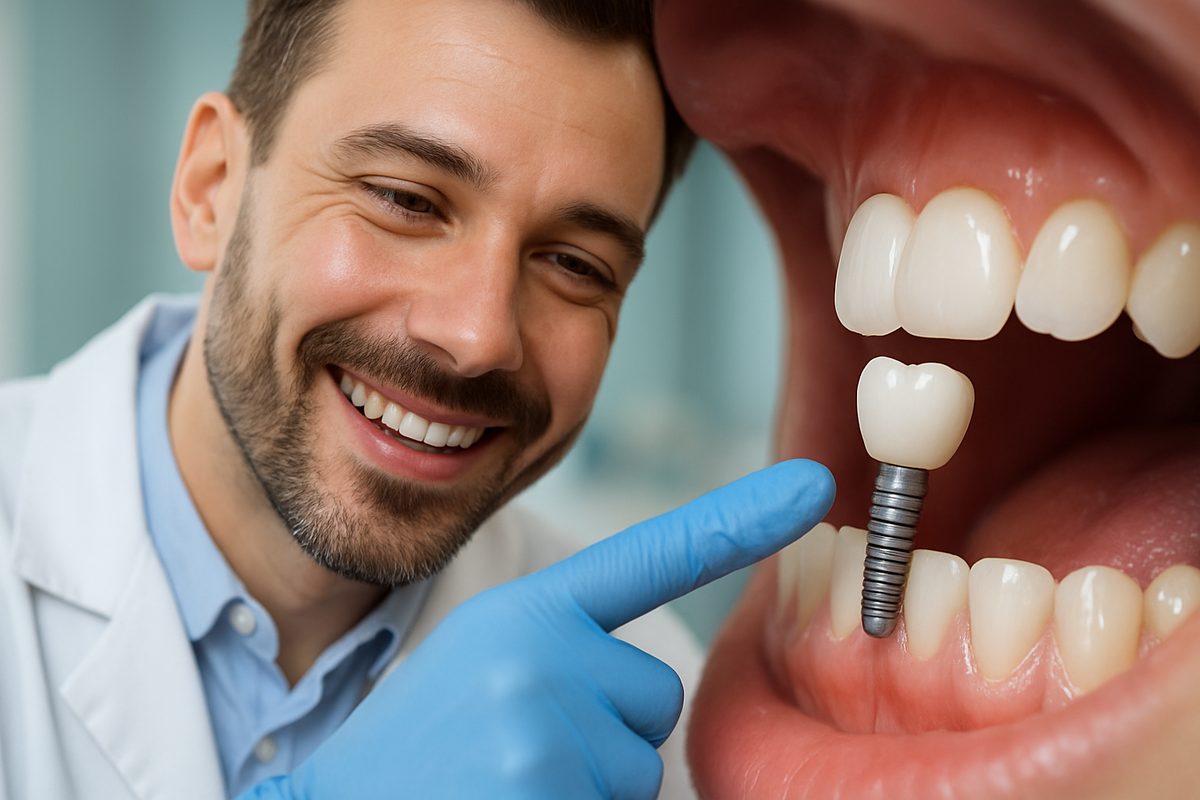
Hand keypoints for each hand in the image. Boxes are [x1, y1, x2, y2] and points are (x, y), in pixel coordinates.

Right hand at [240, 459, 833, 799]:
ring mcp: (543, 727)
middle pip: (656, 697)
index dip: (741, 518)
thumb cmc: (423, 748)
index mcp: (526, 610)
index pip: (652, 555)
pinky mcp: (543, 790)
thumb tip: (652, 691)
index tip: (816, 486)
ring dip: (585, 787)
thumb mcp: (484, 663)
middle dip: (606, 735)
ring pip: (638, 768)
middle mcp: (539, 653)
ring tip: (503, 783)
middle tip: (515, 752)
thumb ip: (566, 649)